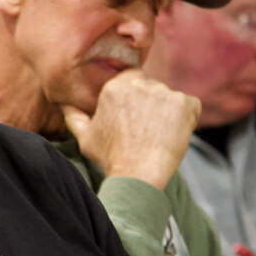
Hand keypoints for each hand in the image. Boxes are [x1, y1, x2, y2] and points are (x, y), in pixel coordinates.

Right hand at [62, 68, 199, 189]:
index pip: (132, 79)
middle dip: (152, 105)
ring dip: (169, 113)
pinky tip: (174, 137)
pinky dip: (187, 120)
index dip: (135, 98)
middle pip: (152, 87)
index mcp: (115, 87)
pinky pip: (191, 106)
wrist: (138, 176)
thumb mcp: (85, 137)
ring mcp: (164, 93)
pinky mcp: (184, 104)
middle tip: (147, 131)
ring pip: (171, 98)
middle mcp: (139, 85)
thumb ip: (74, 116)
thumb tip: (64, 105)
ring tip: (159, 138)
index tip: (135, 117)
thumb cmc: (111, 158)